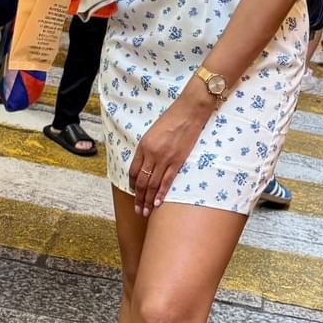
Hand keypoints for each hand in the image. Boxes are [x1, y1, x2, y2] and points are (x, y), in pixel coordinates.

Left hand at [129, 90, 209, 215]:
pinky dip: (161, 194)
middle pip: (142, 181)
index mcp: (143, 146)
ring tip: (145, 212)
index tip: (134, 193)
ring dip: (148, 200)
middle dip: (139, 198)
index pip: (134, 171)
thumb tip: (147, 164)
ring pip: (153, 185)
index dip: (133, 184)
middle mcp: (151, 154)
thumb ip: (148, 148)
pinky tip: (157, 204)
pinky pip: (167, 181)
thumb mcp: (153, 132)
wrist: (189, 111)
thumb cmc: (172, 118)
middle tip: (138, 210)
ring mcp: (164, 158)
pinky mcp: (177, 161)